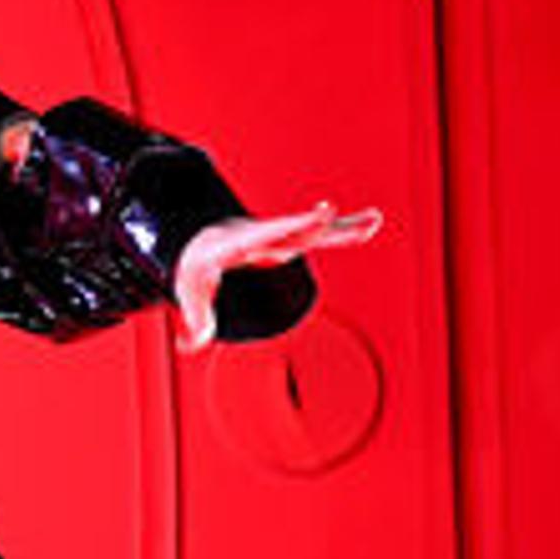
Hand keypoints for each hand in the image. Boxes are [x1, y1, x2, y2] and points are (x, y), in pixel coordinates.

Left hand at [173, 201, 381, 348]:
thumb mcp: (190, 293)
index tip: (272, 228)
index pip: (252, 239)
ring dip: (340, 227)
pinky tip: (371, 222)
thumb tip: (187, 346)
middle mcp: (258, 235)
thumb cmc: (196, 267)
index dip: (267, 234)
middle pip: (285, 230)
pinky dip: (345, 230)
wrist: (202, 242)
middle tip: (327, 213)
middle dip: (304, 224)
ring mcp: (277, 235)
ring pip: (312, 230)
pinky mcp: (291, 238)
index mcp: (233, 244)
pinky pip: (322, 234)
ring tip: (372, 220)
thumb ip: (194, 321)